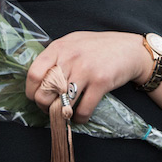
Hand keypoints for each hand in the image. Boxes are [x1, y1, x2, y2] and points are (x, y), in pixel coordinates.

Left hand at [26, 31, 151, 123]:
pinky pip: (83, 110)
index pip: (34, 74)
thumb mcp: (73, 43)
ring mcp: (86, 70)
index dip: (31, 91)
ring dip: (62, 114)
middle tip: (51, 108)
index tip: (36, 97)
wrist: (129, 49)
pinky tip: (81, 115)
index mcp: (59, 48)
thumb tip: (38, 78)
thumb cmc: (98, 47)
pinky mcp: (101, 82)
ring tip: (65, 113)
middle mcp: (70, 58)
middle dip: (45, 106)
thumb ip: (56, 56)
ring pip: (62, 104)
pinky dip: (80, 118)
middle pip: (45, 93)